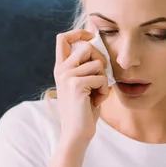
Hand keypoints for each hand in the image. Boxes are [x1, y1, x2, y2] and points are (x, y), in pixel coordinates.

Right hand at [54, 29, 109, 146]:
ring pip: (98, 63)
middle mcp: (61, 69)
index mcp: (61, 68)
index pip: (63, 38)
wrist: (76, 134)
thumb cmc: (84, 111)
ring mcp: (67, 76)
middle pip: (87, 47)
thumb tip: (100, 48)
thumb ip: (88, 68)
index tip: (92, 37)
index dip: (79, 33)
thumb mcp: (84, 85)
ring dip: (104, 80)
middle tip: (102, 77)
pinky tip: (96, 101)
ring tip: (97, 94)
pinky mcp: (76, 84)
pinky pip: (101, 78)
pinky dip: (104, 91)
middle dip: (102, 60)